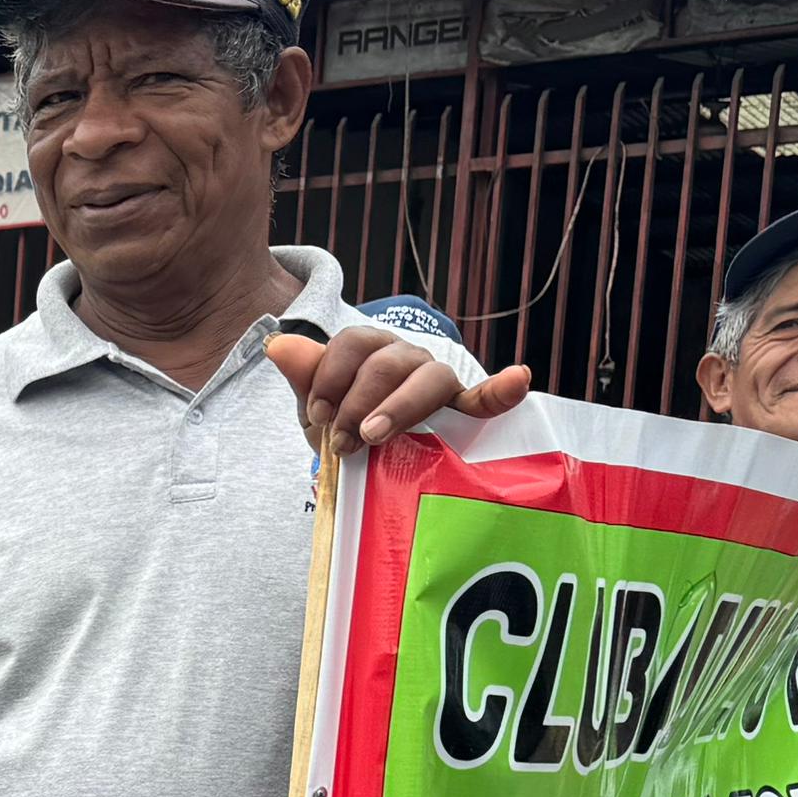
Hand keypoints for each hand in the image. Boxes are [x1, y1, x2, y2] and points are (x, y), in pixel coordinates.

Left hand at [267, 323, 532, 449]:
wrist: (366, 453)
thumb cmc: (342, 423)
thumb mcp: (316, 404)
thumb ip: (304, 375)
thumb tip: (278, 343)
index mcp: (370, 349)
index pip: (355, 343)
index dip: (331, 374)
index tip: (317, 413)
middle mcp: (406, 357)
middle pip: (388, 361)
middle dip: (358, 401)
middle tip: (342, 440)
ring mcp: (436, 381)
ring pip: (428, 377)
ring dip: (399, 405)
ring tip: (375, 433)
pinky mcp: (461, 410)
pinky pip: (485, 399)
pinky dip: (503, 389)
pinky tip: (519, 379)